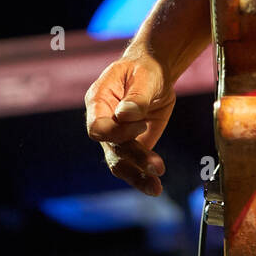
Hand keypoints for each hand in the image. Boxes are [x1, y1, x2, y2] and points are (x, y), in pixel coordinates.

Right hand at [84, 51, 175, 195]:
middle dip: (134, 159)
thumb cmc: (145, 68)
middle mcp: (104, 122)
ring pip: (119, 164)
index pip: (97, 127)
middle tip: (157, 167)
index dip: (118, 131)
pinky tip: (155, 186)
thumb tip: (126, 114)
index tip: (141, 124)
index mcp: (98, 101)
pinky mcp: (133, 146)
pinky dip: (144, 177)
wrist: (156, 72)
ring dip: (137, 176)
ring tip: (155, 187)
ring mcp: (116, 137)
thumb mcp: (144, 75)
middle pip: (111, 149)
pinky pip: (133, 166)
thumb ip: (136, 97)